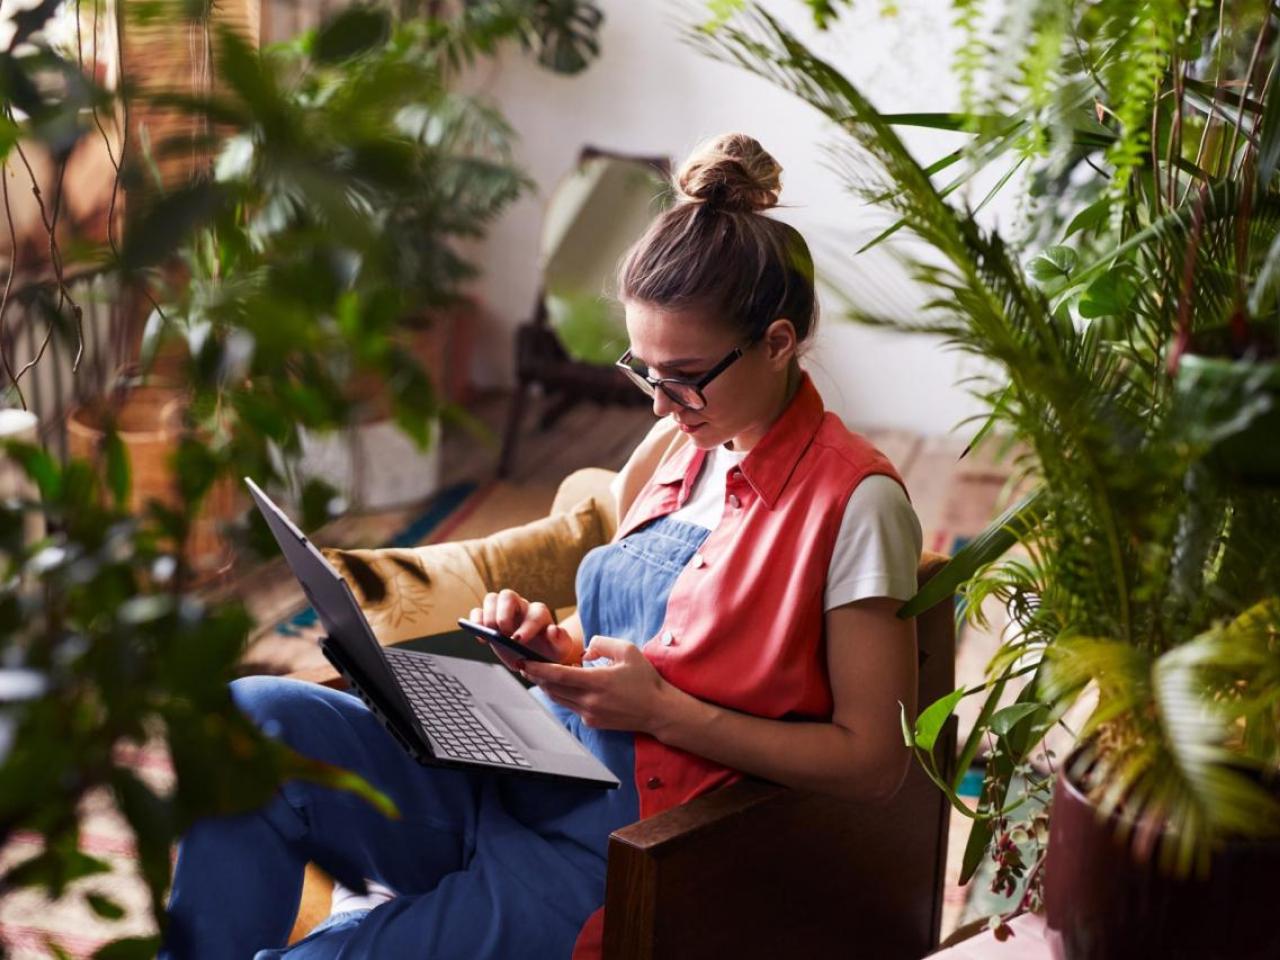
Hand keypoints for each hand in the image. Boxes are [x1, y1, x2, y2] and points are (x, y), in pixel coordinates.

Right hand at [468, 589, 579, 672]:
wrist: (537, 656)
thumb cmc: (549, 651)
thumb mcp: (560, 650)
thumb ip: (561, 640)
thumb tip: (553, 630)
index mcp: (540, 614)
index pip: (534, 613)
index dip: (527, 626)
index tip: (518, 641)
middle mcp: (521, 607)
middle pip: (508, 596)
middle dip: (503, 614)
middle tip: (503, 634)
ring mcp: (503, 611)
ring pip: (492, 598)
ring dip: (488, 615)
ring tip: (491, 634)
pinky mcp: (490, 619)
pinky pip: (478, 611)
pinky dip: (476, 621)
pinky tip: (481, 638)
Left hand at [522, 635, 673, 733]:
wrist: (658, 711)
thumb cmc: (645, 679)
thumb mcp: (628, 651)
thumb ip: (602, 643)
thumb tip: (584, 650)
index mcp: (597, 682)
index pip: (558, 675)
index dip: (538, 668)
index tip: (524, 661)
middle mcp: (590, 701)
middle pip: (552, 689)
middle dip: (536, 676)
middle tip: (525, 664)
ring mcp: (589, 715)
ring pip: (559, 699)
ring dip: (547, 686)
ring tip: (539, 673)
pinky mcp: (592, 722)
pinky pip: (570, 706)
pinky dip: (562, 694)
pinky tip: (564, 684)